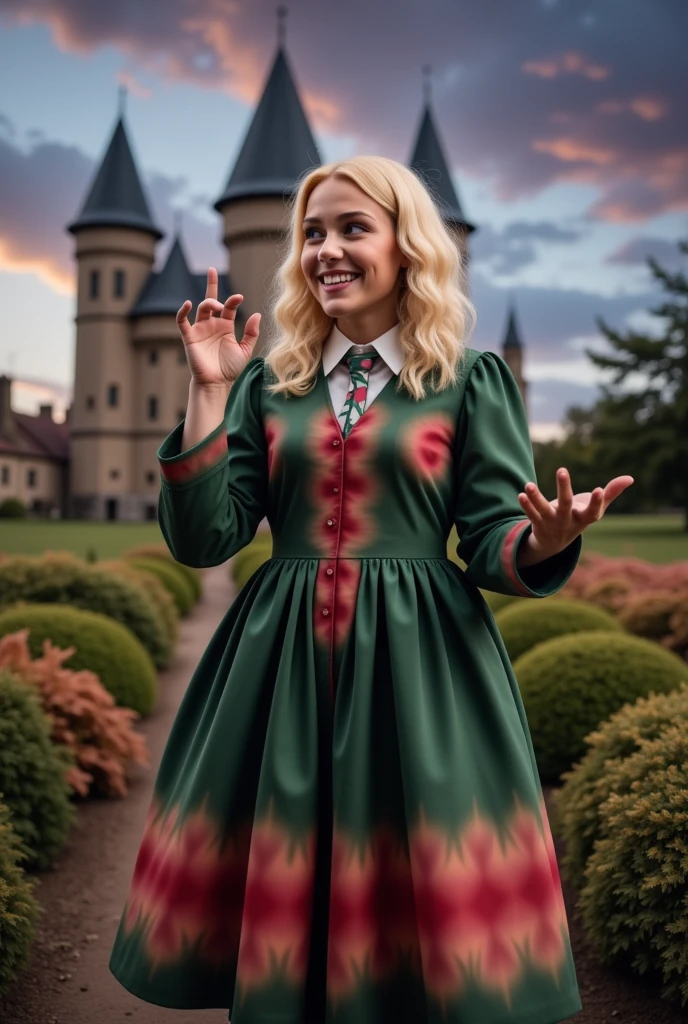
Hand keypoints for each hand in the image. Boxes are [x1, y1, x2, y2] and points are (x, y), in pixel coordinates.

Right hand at [176, 268, 260, 388]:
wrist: (216, 384)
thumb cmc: (230, 369)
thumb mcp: (245, 350)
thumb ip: (251, 333)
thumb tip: (257, 314)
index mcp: (226, 326)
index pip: (228, 307)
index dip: (233, 300)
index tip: (239, 297)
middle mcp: (212, 325)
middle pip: (211, 300)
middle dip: (211, 284)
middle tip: (212, 270)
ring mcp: (200, 329)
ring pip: (201, 308)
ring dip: (208, 302)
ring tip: (216, 304)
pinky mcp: (189, 337)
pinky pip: (182, 321)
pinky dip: (183, 311)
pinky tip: (188, 303)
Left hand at [517, 467, 634, 559]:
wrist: (556, 543)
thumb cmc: (579, 518)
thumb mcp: (595, 509)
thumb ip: (611, 493)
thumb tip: (630, 478)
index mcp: (585, 517)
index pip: (593, 511)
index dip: (597, 501)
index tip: (599, 489)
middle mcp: (568, 521)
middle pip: (565, 504)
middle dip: (563, 488)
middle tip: (562, 470)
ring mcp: (552, 523)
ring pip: (543, 510)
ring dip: (536, 497)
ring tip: (528, 485)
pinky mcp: (538, 524)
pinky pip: (531, 514)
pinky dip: (526, 505)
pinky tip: (521, 494)